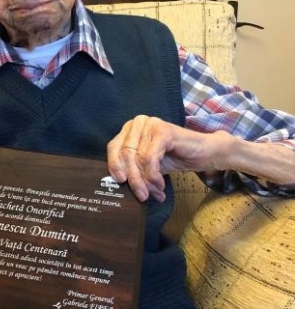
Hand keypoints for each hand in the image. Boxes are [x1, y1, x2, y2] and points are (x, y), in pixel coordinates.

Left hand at [106, 115, 231, 201]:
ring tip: (155, 193)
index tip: (120, 183)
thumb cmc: (174, 158)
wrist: (206, 152)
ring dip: (145, 181)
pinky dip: (153, 175)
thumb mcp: (148, 164)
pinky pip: (149, 158)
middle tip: (142, 196)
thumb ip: (132, 168)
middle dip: (133, 179)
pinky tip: (160, 185)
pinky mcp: (163, 131)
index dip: (114, 167)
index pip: (113, 148)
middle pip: (124, 155)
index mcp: (130, 129)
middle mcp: (138, 123)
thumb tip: (114, 183)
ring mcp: (150, 125)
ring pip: (137, 159)